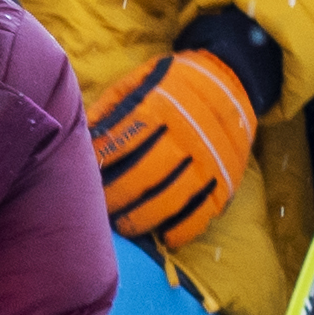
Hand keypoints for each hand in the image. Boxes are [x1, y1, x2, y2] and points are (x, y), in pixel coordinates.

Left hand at [86, 39, 262, 247]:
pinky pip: (203, 212)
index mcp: (161, 106)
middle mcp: (187, 134)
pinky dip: (183, 229)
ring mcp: (209, 160)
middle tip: (98, 208)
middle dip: (116, 195)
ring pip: (171, 199)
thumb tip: (81, 140)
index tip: (84, 174)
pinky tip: (164, 236)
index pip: (123, 140)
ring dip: (143, 218)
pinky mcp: (226, 179)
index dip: (101, 161)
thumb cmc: (173, 84)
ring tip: (123, 226)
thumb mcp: (139, 80)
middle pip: (144, 176)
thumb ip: (111, 108)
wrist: (232, 79)